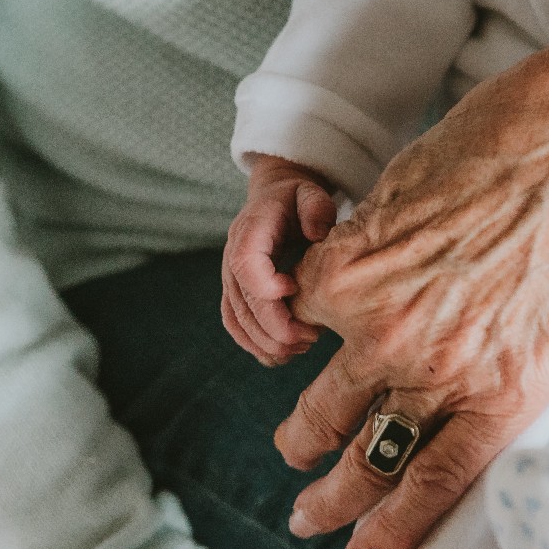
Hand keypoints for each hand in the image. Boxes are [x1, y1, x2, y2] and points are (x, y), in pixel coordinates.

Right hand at [221, 155, 337, 364]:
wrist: (276, 198)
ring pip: (237, 319)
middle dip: (276, 327)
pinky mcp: (236, 293)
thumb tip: (317, 233)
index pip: (246, 265)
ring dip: (266, 342)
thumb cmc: (298, 198)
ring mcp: (231, 277)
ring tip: (301, 349)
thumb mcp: (310, 193)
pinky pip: (236, 324)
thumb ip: (316, 208)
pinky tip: (281, 355)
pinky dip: (255, 344)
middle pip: (243, 301)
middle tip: (310, 339)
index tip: (296, 292)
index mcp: (250, 230)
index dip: (267, 287)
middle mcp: (233, 256)